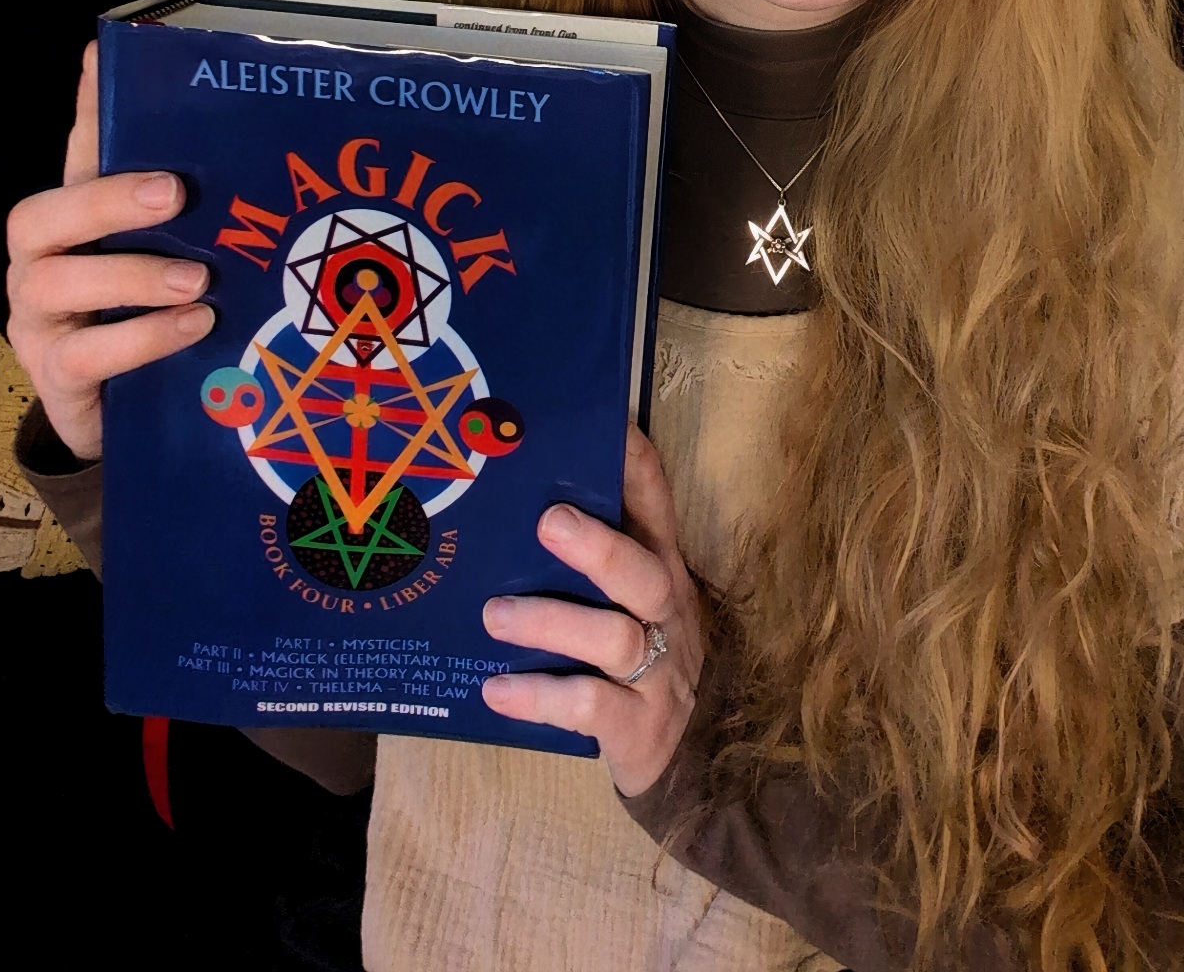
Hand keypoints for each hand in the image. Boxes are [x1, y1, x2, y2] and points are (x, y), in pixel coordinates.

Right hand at [5, 40, 213, 461]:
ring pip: (57, 281)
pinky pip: (84, 355)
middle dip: (106, 197)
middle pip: (42, 213)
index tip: (99, 53)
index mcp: (75, 217)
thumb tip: (261, 150)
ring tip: (198, 279)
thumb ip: (200, 213)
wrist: (119, 416)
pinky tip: (192, 328)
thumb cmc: (152, 316)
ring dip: (133, 275)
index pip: (77, 150)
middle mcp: (42, 258)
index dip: (86, 104)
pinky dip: (142, 338)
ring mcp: (39, 318)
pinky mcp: (54, 376)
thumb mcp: (175, 256)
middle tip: (173, 191)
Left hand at [481, 421, 702, 797]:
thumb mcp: (625, 600)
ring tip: (496, 614)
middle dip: (598, 547)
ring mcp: (656, 670)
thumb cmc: (636, 660)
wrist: (687, 761)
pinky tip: (496, 690)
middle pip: (643, 573)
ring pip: (615, 638)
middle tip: (547, 523)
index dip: (632, 460)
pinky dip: (542, 697)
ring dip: (554, 622)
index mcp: (658, 566)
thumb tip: (501, 505)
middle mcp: (664, 612)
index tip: (600, 422)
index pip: (654, 502)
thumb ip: (586, 559)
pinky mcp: (636, 725)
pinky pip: (591, 707)